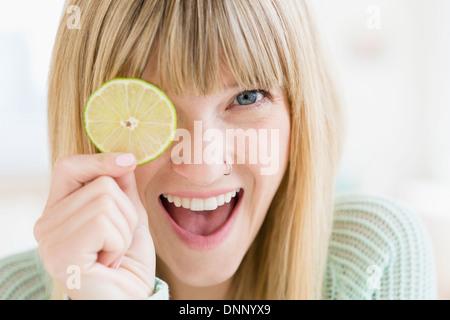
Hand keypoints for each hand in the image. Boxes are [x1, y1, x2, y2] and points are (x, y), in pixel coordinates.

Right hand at [34, 153, 154, 298]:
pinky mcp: (61, 254)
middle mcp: (46, 224)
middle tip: (117, 242)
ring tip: (113, 253)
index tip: (128, 160)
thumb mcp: (129, 216)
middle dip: (126, 213)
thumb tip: (124, 157)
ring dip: (124, 230)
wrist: (131, 298)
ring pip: (105, 201)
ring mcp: (50, 240)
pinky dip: (118, 242)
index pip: (68, 167)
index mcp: (59, 211)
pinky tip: (109, 262)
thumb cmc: (128, 261)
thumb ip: (122, 187)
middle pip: (100, 184)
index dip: (99, 160)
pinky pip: (103, 223)